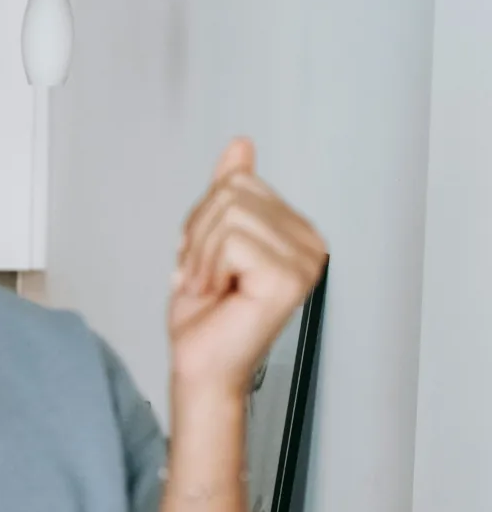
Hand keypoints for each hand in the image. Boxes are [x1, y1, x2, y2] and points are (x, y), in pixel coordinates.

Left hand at [170, 138, 327, 400]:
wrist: (199, 367)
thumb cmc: (205, 317)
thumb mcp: (206, 240)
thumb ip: (227, 192)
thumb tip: (241, 144)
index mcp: (296, 231)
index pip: (238, 182)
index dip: (202, 218)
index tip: (204, 259)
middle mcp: (311, 243)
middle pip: (234, 192)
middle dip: (199, 234)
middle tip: (203, 276)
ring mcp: (305, 260)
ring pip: (230, 213)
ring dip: (201, 254)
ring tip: (210, 287)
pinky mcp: (289, 278)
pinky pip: (232, 241)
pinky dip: (208, 267)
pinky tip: (219, 295)